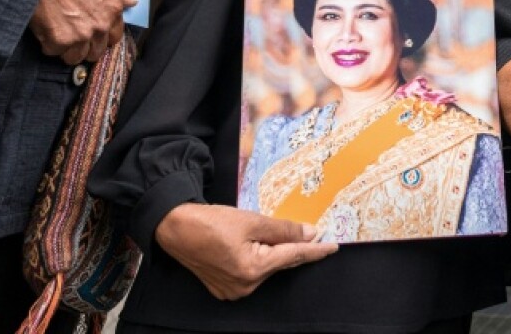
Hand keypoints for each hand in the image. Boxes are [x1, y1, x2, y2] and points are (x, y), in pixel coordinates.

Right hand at [29, 0, 136, 64]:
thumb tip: (131, 2)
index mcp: (112, 11)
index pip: (114, 38)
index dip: (102, 37)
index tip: (93, 35)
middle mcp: (100, 26)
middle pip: (95, 52)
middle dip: (85, 47)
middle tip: (73, 38)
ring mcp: (80, 35)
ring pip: (75, 58)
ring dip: (67, 50)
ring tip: (59, 38)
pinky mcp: (59, 41)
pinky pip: (54, 52)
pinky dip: (48, 45)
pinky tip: (45, 32)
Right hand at [155, 203, 338, 300]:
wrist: (175, 228)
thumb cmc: (211, 221)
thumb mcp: (252, 220)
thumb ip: (284, 229)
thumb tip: (310, 234)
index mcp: (253, 269)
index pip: (293, 257)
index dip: (315, 251)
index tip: (334, 247)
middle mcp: (245, 286)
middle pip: (279, 263)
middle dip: (293, 247)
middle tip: (309, 233)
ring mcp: (233, 290)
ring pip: (266, 267)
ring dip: (272, 252)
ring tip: (262, 233)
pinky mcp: (224, 288)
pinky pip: (252, 273)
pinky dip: (259, 259)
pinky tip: (255, 245)